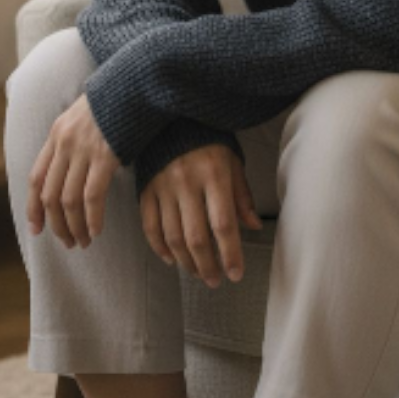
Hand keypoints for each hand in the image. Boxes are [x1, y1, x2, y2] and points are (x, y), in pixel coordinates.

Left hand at [27, 92, 120, 248]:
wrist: (136, 82)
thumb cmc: (115, 101)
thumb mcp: (83, 115)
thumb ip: (72, 139)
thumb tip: (70, 169)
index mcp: (57, 134)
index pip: (36, 178)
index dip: (34, 207)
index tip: (37, 229)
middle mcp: (65, 143)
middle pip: (50, 195)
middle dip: (56, 225)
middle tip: (67, 242)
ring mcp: (84, 149)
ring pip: (68, 200)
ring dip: (73, 226)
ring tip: (82, 242)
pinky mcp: (105, 156)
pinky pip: (92, 196)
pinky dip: (92, 218)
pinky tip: (96, 230)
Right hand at [140, 143, 262, 286]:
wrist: (172, 116)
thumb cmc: (210, 139)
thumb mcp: (232, 160)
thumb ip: (241, 195)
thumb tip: (253, 226)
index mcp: (213, 174)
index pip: (223, 224)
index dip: (230, 253)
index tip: (235, 274)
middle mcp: (186, 182)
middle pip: (196, 237)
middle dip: (207, 266)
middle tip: (215, 281)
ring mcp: (163, 186)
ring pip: (172, 237)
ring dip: (186, 262)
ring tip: (197, 272)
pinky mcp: (145, 188)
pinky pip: (150, 226)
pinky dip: (159, 248)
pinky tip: (171, 259)